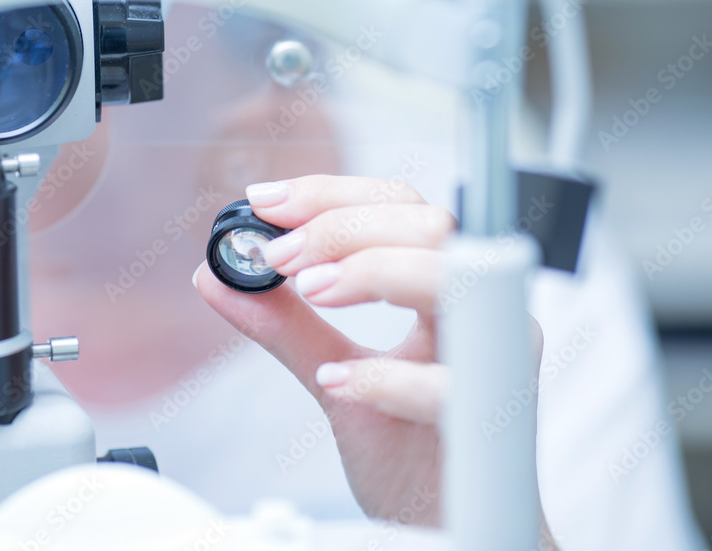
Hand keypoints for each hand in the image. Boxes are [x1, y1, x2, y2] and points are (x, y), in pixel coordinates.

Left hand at [193, 175, 547, 535]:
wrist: (449, 520)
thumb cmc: (410, 445)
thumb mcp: (334, 372)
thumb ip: (284, 325)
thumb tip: (220, 276)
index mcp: (441, 290)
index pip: (399, 207)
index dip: (332, 194)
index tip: (266, 205)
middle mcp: (477, 314)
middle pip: (428, 226)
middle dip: (342, 227)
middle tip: (277, 256)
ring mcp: (491, 362)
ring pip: (454, 280)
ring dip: (370, 272)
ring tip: (309, 291)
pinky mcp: (487, 422)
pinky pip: (446, 386)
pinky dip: (383, 377)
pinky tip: (335, 380)